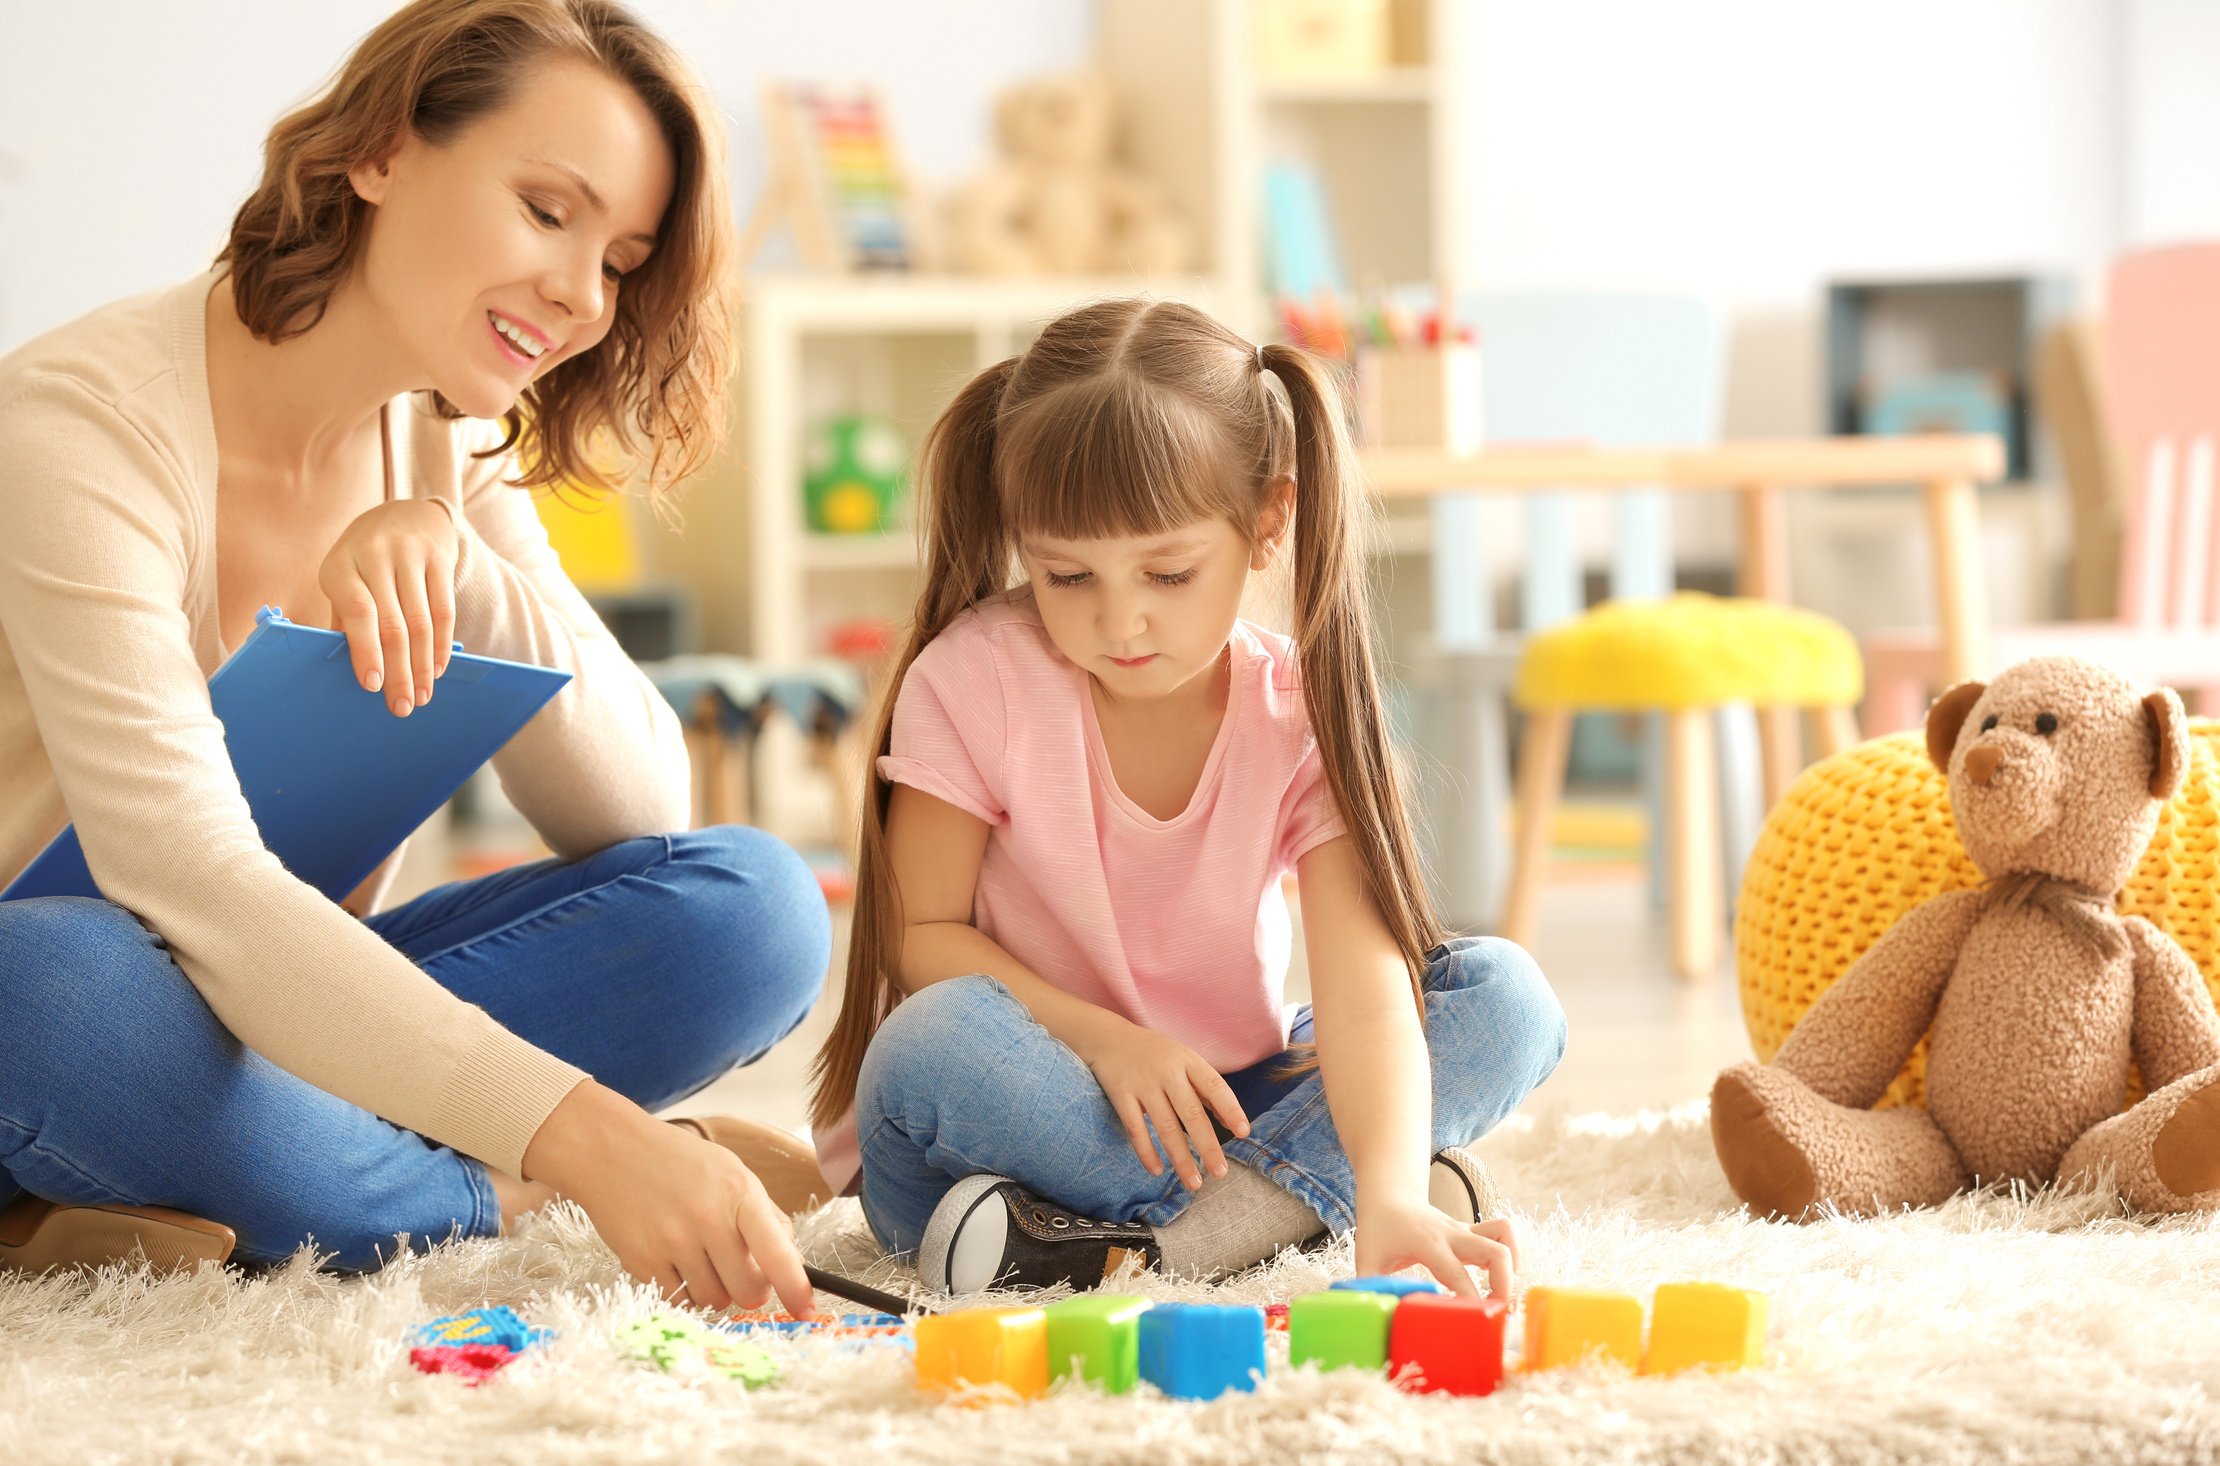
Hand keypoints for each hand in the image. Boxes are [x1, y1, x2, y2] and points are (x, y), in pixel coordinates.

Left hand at [318, 499, 458, 716]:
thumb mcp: (345, 580)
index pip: (358, 612)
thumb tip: (348, 668)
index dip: (366, 651)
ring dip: (422, 665)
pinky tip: (436, 669)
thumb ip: (344, 620)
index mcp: (341, 564)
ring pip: (421, 622)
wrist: (405, 513)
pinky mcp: (440, 559)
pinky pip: (444, 610)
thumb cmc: (365, 560)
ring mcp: (411, 554)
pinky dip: (441, 645)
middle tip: (401, 707)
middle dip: (399, 670)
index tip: (373, 686)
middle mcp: (376, 555)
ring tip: (421, 696)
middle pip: (393, 623)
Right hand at [521, 1081, 815, 1317]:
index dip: (795, 1287)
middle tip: (739, 1269)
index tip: (806, 1310)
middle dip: (750, 1288)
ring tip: (701, 1257)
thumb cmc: (677, 1161)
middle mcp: (708, 1220)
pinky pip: (678, 1300)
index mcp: (739, 1194)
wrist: (610, 1150)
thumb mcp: (731, 1172)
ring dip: (715, 1289)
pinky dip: (684, 1290)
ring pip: (714, 1300)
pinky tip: (676, 1260)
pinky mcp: (642, 1262)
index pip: (776, 1252)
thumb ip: (764, 1215)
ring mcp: (672, 1243)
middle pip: (747, 1290)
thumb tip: (792, 1262)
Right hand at [1069, 1012, 1249, 1189]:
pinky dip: (1146, 1151)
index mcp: (1187, 1060)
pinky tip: (1157, 1171)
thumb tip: (1233, 1123)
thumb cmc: (1155, 1054)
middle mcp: (1167, 1071)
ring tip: (1194, 1182)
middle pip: (1191, 1113)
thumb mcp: (1184, 1060)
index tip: (1244, 1132)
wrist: (1108, 1037)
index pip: (1214, 1086)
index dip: (1230, 1109)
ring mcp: (1142, 1083)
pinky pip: (1135, 1128)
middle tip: (1220, 1173)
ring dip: (1181, 1158)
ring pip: (1165, 1126)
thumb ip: (1207, 1089)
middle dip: (1208, 1145)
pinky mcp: (1120, 1095)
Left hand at [1355, 1194, 1518, 1300]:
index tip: (1473, 1325)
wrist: (1389, 1196)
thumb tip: (1375, 1316)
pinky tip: (1498, 1277)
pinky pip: (1503, 1233)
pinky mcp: (1472, 1232)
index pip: (1456, 1274)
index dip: (1469, 1301)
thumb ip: (1371, 1287)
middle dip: (1505, 1286)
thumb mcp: (1366, 1258)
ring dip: (1511, 1266)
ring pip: (1505, 1234)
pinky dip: (1511, 1254)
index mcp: (1427, 1242)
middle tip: (1496, 1315)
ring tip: (1501, 1295)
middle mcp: (1453, 1234)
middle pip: (1496, 1251)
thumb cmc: (1378, 1229)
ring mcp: (1466, 1230)